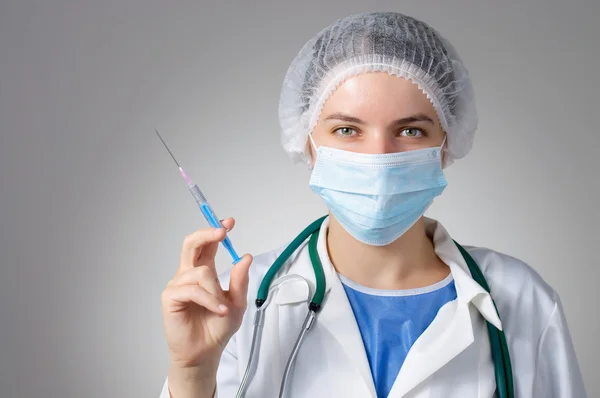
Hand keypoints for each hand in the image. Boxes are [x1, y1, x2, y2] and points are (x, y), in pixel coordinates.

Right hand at [161, 217, 251, 394]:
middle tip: (222, 232)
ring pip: (201, 271)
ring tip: (223, 308)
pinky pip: (192, 289)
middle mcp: (189, 274)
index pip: (208, 245)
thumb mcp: (237, 302)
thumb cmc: (217, 327)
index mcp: (204, 271)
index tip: (229, 222)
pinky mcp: (170, 297)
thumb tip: (245, 257)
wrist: (205, 352)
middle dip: (207, 234)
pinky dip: (209, 299)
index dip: (216, 231)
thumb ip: (240, 280)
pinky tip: (218, 310)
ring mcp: (178, 284)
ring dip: (216, 290)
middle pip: (191, 243)